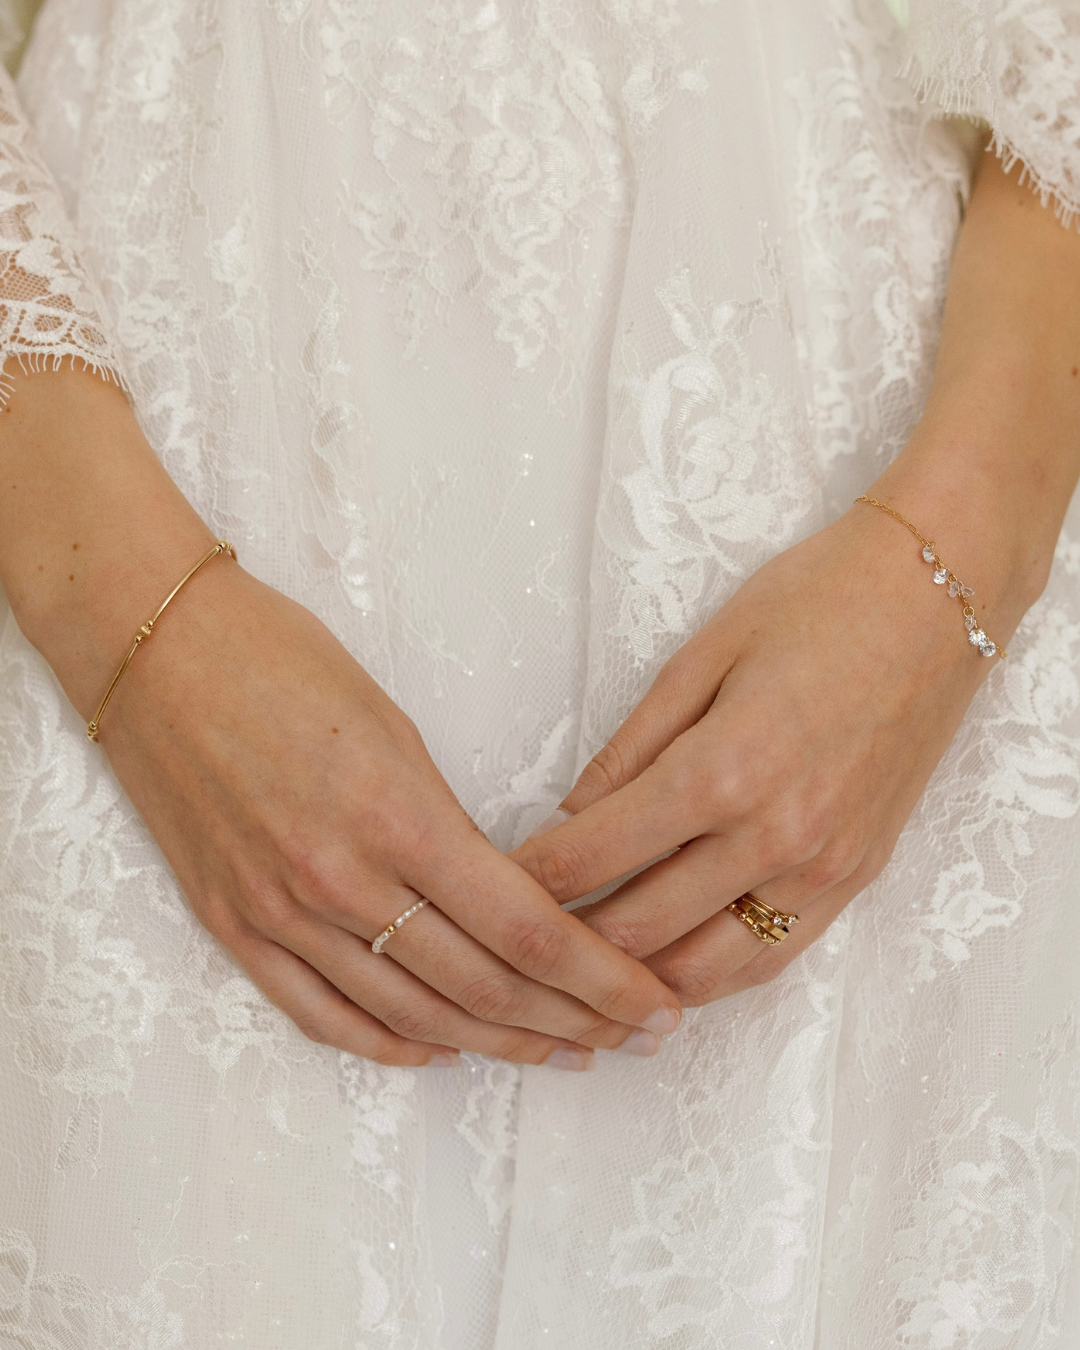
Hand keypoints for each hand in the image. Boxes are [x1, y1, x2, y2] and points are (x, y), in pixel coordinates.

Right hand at [1, 368, 680, 1069]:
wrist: (156, 652)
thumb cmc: (283, 660)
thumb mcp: (394, 729)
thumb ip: (448, 825)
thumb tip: (504, 898)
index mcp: (397, 815)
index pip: (527, 927)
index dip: (601, 977)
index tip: (654, 1000)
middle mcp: (340, 881)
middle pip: (483, 984)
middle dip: (572, 1019)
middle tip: (630, 1035)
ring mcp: (280, 913)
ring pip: (413, 1016)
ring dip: (497, 1043)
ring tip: (560, 1052)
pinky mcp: (235, 927)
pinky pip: (321, 1014)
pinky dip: (388, 1045)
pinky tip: (437, 1052)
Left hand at [512, 488, 1031, 1004]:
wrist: (937, 599)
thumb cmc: (817, 603)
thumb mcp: (702, 654)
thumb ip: (632, 747)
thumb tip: (574, 814)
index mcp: (722, 770)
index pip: (596, 853)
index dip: (531, 877)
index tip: (490, 882)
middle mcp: (774, 837)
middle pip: (638, 927)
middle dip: (564, 938)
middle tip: (520, 932)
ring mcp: (822, 869)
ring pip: (704, 970)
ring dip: (634, 978)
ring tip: (584, 966)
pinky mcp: (855, 879)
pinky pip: (771, 961)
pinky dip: (709, 977)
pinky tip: (668, 969)